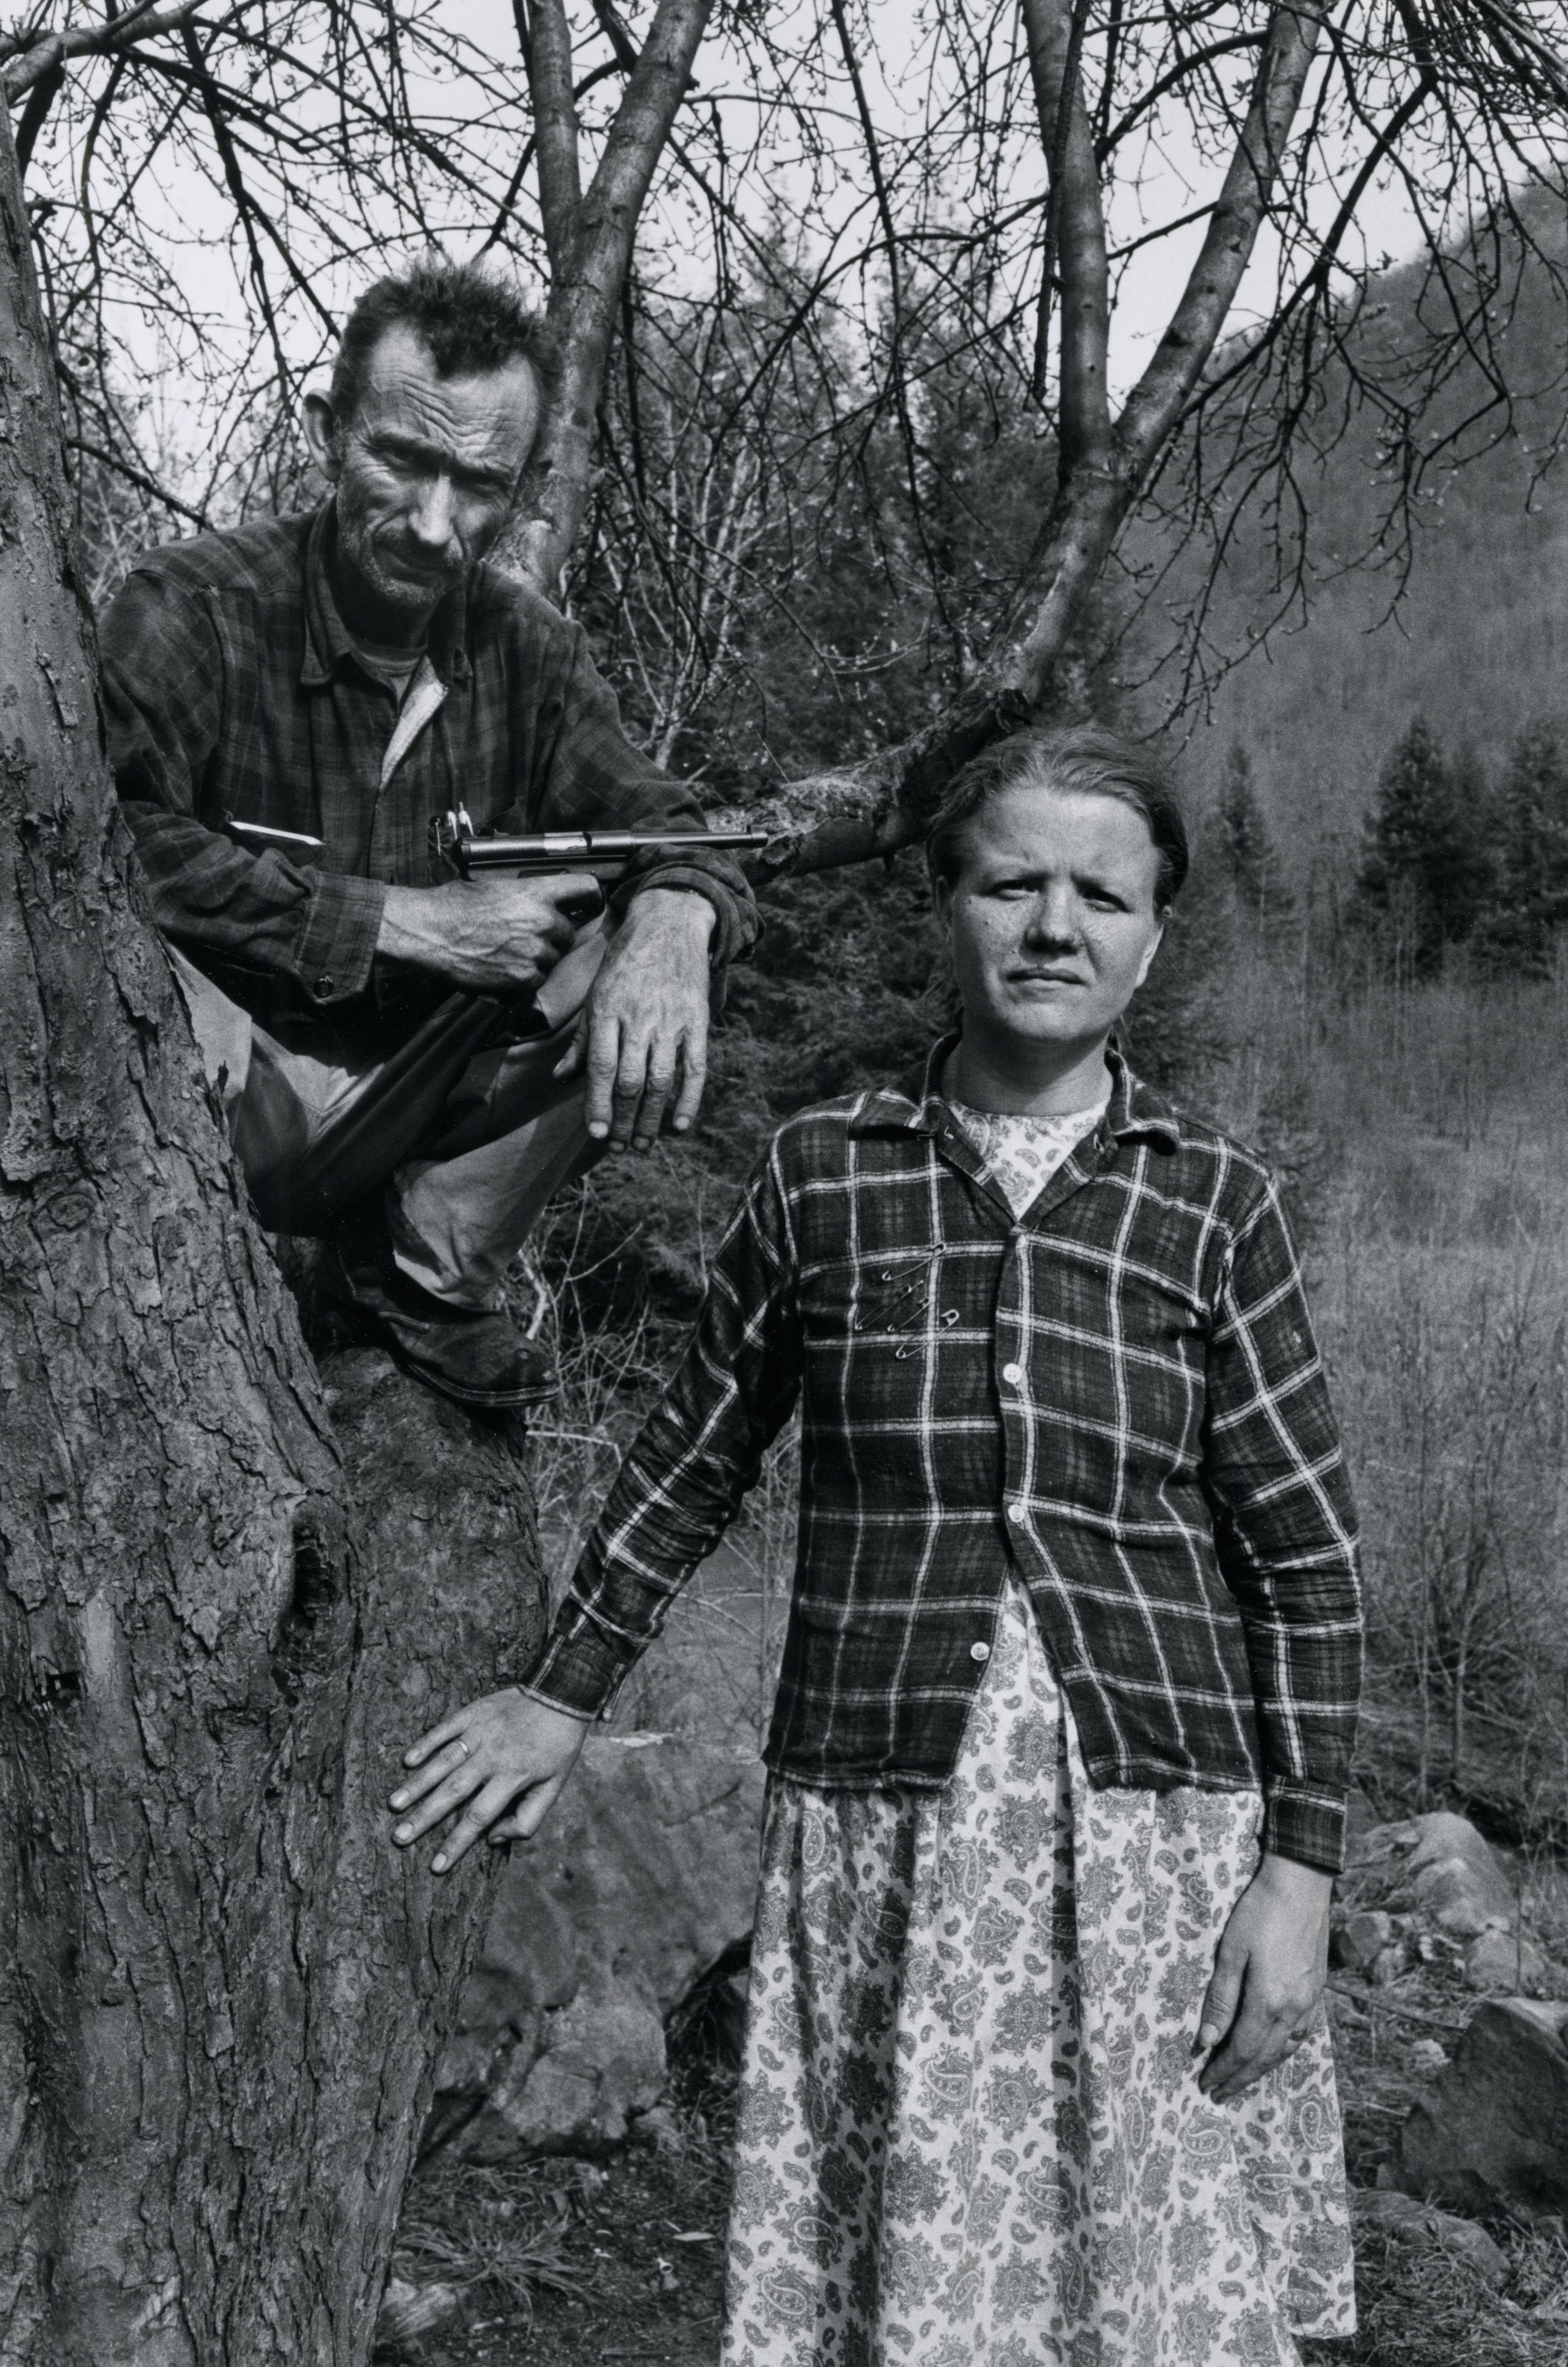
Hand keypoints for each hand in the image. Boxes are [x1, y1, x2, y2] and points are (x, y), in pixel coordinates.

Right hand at [377, 873, 602, 993]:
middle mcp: (544, 921)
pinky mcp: (525, 978)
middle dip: (553, 935)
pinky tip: (502, 965)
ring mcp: (537, 952)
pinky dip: (524, 976)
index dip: (591, 897)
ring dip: (538, 957)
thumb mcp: (496, 886)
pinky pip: (537, 978)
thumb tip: (546, 898)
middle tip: (525, 934)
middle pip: (569, 932)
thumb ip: (528, 893)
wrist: (431, 932)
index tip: (587, 904)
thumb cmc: (455, 905)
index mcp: (538, 892)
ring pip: (553, 958)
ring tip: (507, 949)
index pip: (588, 889)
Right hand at [389, 1687, 588, 1872]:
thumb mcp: (554, 1786)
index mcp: (513, 1777)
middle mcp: (493, 1756)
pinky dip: (426, 1744)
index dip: (457, 1843)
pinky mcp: (473, 1713)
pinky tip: (407, 1761)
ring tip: (394, 1804)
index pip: (479, 1817)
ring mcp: (481, 1732)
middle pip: (453, 1792)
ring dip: (418, 1784)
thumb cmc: (558, 1746)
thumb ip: (528, 1818)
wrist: (563, 1692)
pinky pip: (445, 1730)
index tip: (436, 1866)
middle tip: (399, 1837)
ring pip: (443, 1762)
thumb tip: (493, 1839)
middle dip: (425, 1817)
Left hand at [554, 886, 715, 1150]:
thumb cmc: (625, 962)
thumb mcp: (595, 994)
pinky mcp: (697, 1022)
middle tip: (620, 1147)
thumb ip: (580, 1041)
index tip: (595, 1134)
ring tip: (644, 1144)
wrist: (669, 923)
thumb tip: (559, 1079)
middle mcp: (638, 1018)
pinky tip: (680, 1126)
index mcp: (607, 1011)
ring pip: (661, 1081)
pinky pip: (695, 1069)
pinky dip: (689, 1100)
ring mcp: (671, 1021)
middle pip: (630, 1081)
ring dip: (652, 1119)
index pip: (600, 1067)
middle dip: (624, 1121)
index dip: (597, 1104)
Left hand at [1196, 1852, 1331, 2101]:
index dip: (1224, 2071)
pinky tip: (1274, 2050)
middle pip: (1265, 2057)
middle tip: (1219, 2094)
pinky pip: (1301, 2033)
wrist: (1301, 1883)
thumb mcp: (1230, 1953)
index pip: (1243, 2050)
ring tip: (1242, 2079)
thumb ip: (1221, 2000)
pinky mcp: (1318, 1989)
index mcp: (1270, 2001)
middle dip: (1240, 2078)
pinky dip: (1283, 2050)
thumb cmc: (1258, 1912)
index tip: (1205, 2084)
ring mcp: (1310, 2000)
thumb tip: (1206, 2041)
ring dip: (1262, 2068)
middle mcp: (1294, 2008)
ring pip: (1286, 2049)